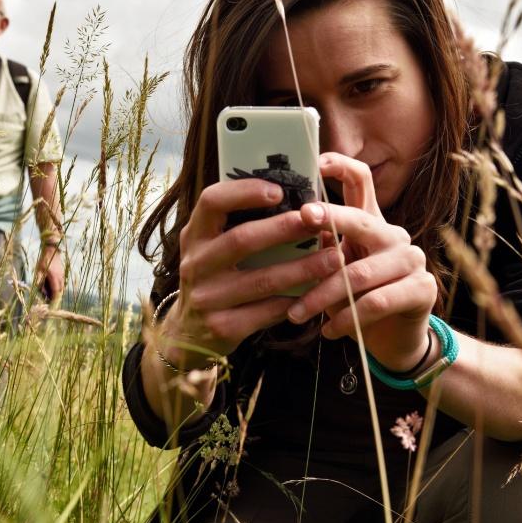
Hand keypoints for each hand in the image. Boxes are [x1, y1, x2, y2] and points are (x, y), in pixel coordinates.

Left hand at [34, 244, 63, 302]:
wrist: (52, 251)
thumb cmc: (44, 261)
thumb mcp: (39, 271)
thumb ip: (39, 282)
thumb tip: (39, 291)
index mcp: (54, 279)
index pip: (56, 293)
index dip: (53, 300)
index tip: (50, 306)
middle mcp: (60, 279)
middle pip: (59, 292)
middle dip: (54, 298)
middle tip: (48, 302)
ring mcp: (62, 276)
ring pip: (61, 288)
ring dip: (55, 293)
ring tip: (48, 295)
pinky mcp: (62, 274)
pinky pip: (61, 284)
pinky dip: (57, 288)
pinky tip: (51, 287)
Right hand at [157, 177, 343, 369]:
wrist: (188, 331)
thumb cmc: (213, 276)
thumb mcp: (212, 246)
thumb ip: (238, 224)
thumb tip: (293, 200)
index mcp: (195, 235)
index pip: (212, 202)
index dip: (244, 192)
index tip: (279, 191)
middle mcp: (196, 263)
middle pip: (242, 239)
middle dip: (284, 228)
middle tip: (319, 220)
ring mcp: (207, 298)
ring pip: (262, 280)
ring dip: (302, 268)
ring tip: (333, 258)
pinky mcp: (223, 326)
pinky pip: (267, 312)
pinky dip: (294, 300)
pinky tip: (316, 292)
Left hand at [287, 152, 435, 371]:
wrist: (392, 339)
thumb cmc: (354, 300)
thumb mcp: (331, 272)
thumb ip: (317, 248)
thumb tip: (278, 227)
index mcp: (369, 223)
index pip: (361, 181)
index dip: (341, 167)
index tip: (316, 162)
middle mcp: (393, 234)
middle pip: (360, 220)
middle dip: (329, 217)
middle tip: (301, 218)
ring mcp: (412, 260)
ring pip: (359, 273)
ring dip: (323, 295)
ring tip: (298, 313)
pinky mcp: (422, 288)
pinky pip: (376, 302)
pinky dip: (347, 318)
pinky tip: (328, 329)